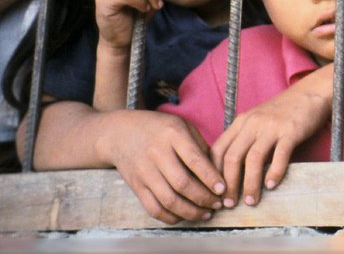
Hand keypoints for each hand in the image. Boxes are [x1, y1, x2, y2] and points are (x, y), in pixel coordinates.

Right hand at [104, 110, 225, 223]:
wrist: (120, 132)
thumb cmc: (159, 128)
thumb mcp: (182, 125)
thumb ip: (200, 145)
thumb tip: (219, 171)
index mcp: (173, 134)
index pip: (194, 160)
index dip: (210, 177)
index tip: (223, 189)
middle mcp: (157, 154)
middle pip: (182, 184)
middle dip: (204, 198)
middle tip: (218, 204)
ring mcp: (144, 172)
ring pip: (168, 200)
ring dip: (190, 212)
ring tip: (206, 214)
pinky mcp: (136, 186)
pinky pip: (153, 209)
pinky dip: (171, 217)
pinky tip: (185, 215)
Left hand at [210, 87, 330, 207]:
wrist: (311, 92)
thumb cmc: (283, 111)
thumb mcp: (257, 120)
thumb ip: (244, 139)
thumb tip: (231, 172)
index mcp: (241, 122)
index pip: (217, 151)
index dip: (213, 174)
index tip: (216, 193)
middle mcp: (253, 123)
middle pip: (232, 157)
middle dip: (229, 185)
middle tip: (229, 204)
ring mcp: (272, 126)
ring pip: (254, 159)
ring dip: (250, 184)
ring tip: (251, 201)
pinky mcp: (291, 130)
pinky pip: (280, 154)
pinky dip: (274, 172)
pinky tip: (271, 185)